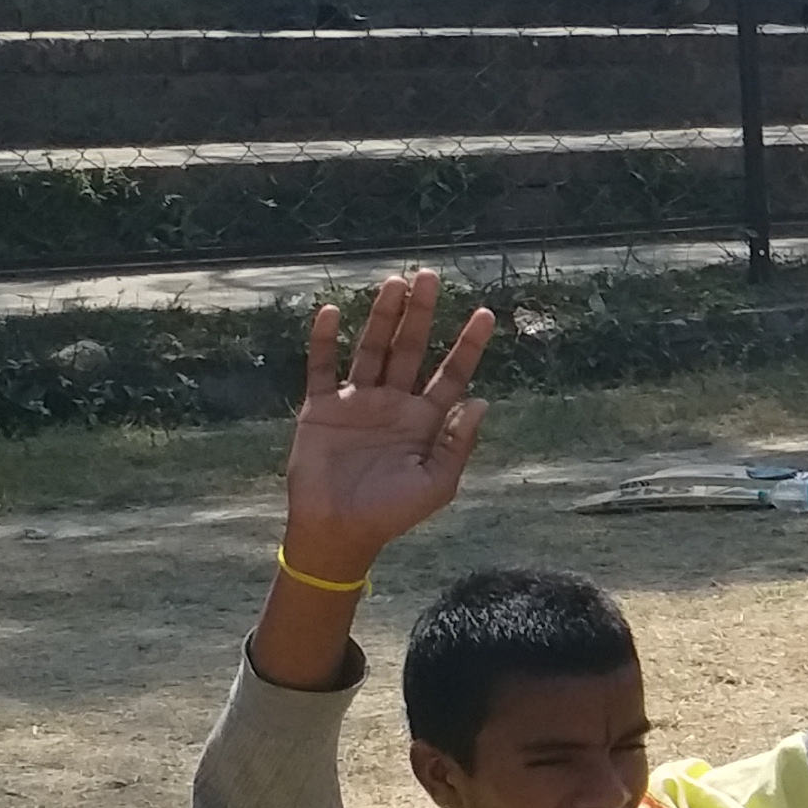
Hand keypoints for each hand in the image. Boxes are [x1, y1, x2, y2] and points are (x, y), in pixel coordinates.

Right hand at [282, 269, 496, 575]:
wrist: (338, 531)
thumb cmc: (393, 513)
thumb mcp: (437, 483)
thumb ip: (458, 443)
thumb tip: (483, 401)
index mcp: (425, 420)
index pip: (452, 373)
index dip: (468, 344)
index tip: (486, 313)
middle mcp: (393, 403)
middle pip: (411, 348)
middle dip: (422, 314)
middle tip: (431, 276)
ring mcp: (357, 402)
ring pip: (372, 349)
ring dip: (382, 317)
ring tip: (395, 283)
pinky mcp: (321, 408)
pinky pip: (322, 367)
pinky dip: (325, 340)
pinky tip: (333, 313)